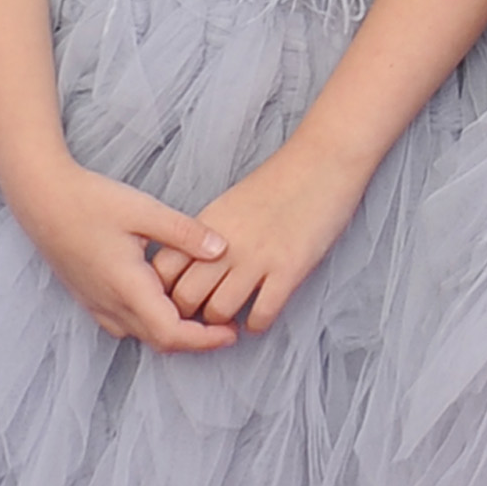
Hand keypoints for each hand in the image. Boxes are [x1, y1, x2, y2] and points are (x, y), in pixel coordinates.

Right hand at [4, 156, 243, 349]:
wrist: (40, 197)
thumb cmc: (90, 200)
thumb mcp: (144, 210)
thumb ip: (185, 233)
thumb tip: (223, 250)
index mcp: (127, 288)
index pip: (171, 334)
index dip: (205, 340)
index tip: (232, 333)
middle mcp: (110, 304)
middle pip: (159, 340)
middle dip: (195, 339)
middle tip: (226, 325)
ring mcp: (96, 304)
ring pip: (141, 333)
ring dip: (172, 331)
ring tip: (202, 314)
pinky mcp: (88, 296)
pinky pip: (124, 323)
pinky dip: (150, 322)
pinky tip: (164, 300)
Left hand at [156, 140, 364, 337]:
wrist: (323, 161)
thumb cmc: (279, 182)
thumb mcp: (229, 204)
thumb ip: (206, 235)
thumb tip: (191, 268)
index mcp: (206, 226)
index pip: (163, 271)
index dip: (164, 291)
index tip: (178, 298)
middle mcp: (224, 244)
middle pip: (184, 298)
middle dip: (190, 316)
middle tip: (202, 320)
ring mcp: (257, 258)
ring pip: (218, 312)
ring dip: (223, 323)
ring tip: (232, 321)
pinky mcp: (289, 269)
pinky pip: (261, 314)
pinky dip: (256, 325)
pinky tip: (259, 318)